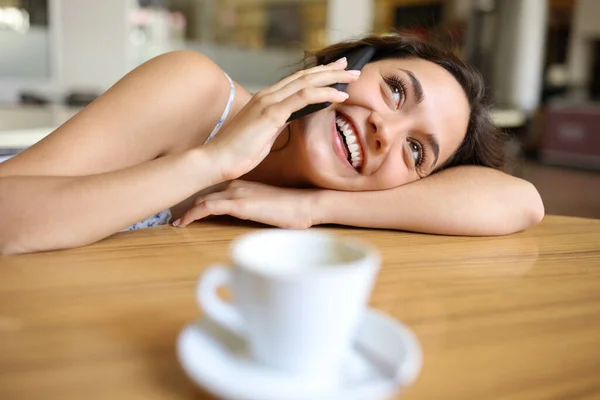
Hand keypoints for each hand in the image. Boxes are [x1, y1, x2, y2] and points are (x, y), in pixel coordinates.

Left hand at [173, 180, 319, 228]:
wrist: (306, 205)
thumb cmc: (292, 208)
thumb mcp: (267, 206)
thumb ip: (253, 208)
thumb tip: (247, 216)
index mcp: (241, 184)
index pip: (211, 189)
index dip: (195, 198)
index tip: (183, 208)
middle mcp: (235, 185)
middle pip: (202, 192)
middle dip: (185, 203)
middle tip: (171, 214)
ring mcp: (236, 193)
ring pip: (201, 198)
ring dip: (185, 209)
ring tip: (173, 220)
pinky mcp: (239, 204)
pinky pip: (208, 207)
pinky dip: (192, 214)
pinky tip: (182, 223)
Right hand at [203, 58, 358, 180]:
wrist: (216, 159)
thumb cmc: (237, 152)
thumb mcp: (263, 134)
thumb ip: (276, 123)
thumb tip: (289, 120)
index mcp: (265, 99)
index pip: (296, 81)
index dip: (318, 74)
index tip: (335, 71)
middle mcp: (268, 95)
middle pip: (305, 76)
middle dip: (330, 70)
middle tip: (350, 67)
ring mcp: (269, 102)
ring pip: (307, 82)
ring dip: (332, 78)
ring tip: (352, 76)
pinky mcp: (271, 113)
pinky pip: (303, 97)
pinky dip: (324, 93)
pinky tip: (339, 95)